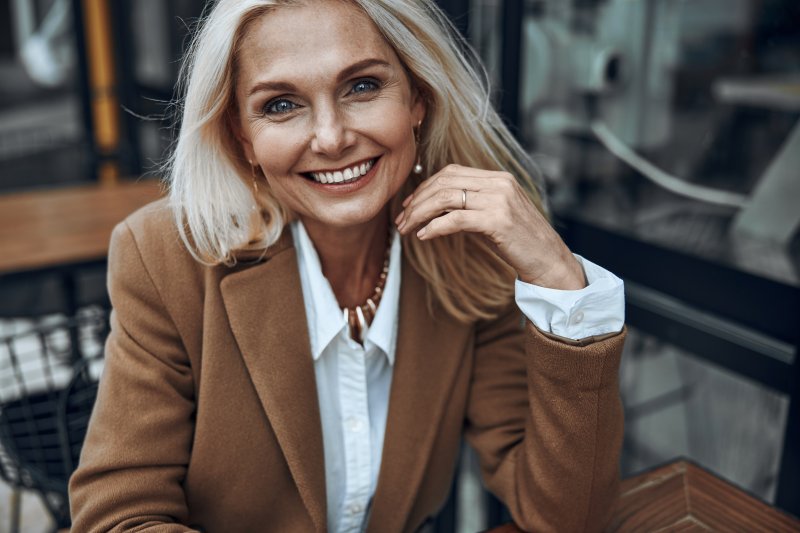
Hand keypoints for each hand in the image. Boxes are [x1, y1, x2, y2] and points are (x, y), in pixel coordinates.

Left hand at [395, 164, 585, 289]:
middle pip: (445, 182)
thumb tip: (435, 209)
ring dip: (420, 214)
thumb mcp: (495, 216)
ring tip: (407, 229)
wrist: (549, 261)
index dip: (425, 187)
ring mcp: (500, 200)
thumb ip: (471, 206)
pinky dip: (435, 227)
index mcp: (498, 178)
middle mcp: (499, 184)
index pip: (451, 172)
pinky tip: (424, 236)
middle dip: (417, 201)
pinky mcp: (498, 221)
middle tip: (401, 220)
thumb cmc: (521, 243)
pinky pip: (456, 219)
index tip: (409, 205)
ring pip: (446, 198)